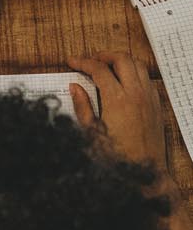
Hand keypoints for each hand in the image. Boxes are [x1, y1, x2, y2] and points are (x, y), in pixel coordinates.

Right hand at [68, 52, 167, 177]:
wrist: (144, 174)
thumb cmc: (117, 158)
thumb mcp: (91, 133)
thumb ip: (82, 106)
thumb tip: (74, 87)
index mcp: (117, 100)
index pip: (99, 69)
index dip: (83, 62)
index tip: (72, 62)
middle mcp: (136, 95)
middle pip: (121, 59)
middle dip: (103, 55)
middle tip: (90, 61)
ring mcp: (149, 98)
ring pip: (137, 65)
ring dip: (121, 61)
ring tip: (107, 67)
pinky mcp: (156, 105)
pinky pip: (147, 78)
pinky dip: (134, 72)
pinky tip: (124, 82)